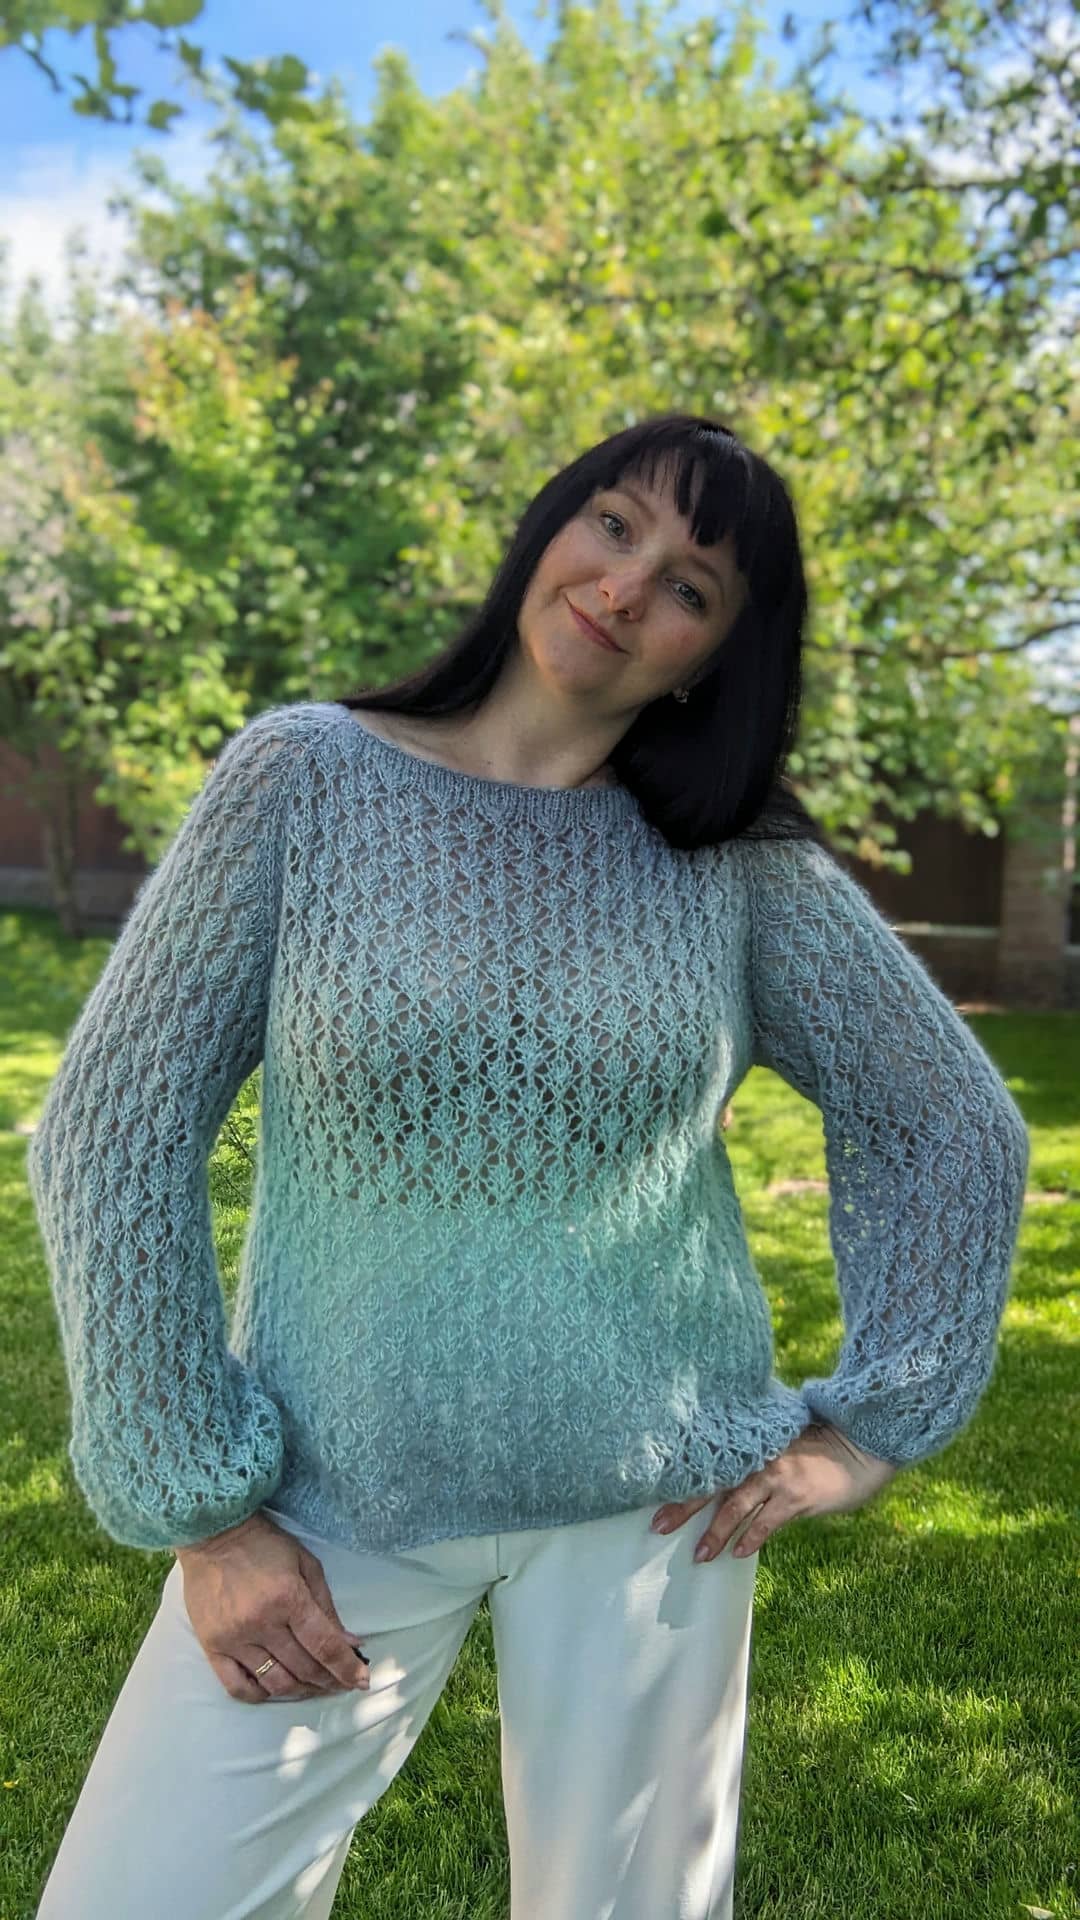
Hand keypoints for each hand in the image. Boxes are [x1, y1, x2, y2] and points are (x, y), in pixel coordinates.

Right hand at [174, 1511, 371, 1703]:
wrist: (213, 1533)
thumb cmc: (264, 1544)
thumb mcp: (305, 1563)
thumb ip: (327, 1606)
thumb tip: (351, 1643)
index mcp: (288, 1598)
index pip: (324, 1645)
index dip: (346, 1668)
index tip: (362, 1682)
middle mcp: (261, 1623)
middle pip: (303, 1668)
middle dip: (329, 1681)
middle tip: (341, 1684)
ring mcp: (234, 1639)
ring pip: (275, 1682)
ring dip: (300, 1691)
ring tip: (314, 1688)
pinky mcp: (212, 1647)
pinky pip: (237, 1687)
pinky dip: (260, 1695)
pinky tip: (275, 1689)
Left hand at [651, 1421, 900, 1561]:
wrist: (858, 1446)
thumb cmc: (819, 1446)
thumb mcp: (782, 1442)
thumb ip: (756, 1455)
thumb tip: (728, 1478)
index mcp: (751, 1445)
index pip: (709, 1463)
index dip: (682, 1480)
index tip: (656, 1496)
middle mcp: (758, 1458)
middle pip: (712, 1484)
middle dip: (684, 1506)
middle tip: (658, 1526)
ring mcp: (778, 1476)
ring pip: (736, 1506)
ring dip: (716, 1532)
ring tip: (699, 1555)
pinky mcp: (797, 1496)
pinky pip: (768, 1521)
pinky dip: (752, 1538)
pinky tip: (739, 1553)